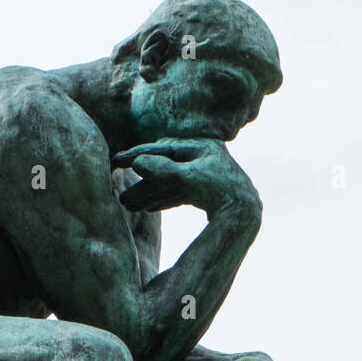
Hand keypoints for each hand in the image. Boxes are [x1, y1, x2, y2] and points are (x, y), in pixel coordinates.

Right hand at [112, 138, 260, 218]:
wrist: (245, 214)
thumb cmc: (219, 192)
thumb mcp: (188, 179)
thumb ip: (163, 170)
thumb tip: (138, 163)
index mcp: (200, 146)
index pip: (162, 149)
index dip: (137, 155)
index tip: (116, 161)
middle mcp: (203, 157)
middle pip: (164, 167)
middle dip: (141, 182)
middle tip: (118, 192)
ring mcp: (205, 174)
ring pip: (170, 182)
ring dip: (149, 193)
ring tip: (128, 205)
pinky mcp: (208, 192)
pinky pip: (179, 193)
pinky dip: (164, 199)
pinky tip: (149, 209)